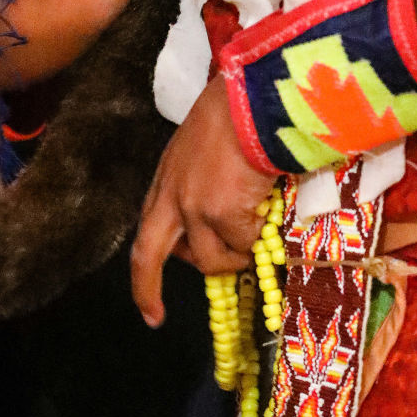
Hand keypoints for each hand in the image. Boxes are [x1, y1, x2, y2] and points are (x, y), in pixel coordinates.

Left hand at [130, 74, 277, 327]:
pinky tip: (271, 213)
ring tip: (259, 236)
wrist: (253, 99)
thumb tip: (229, 223)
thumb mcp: (206, 149)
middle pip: (147, 255)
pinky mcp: (220, 214)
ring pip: (210, 260)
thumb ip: (204, 184)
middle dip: (146, 290)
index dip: (146, 263)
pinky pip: (245, 245)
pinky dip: (261, 239)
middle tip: (154, 317)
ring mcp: (194, 208)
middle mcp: (172, 196)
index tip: (147, 296)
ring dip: (235, 257)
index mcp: (167, 179)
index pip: (149, 229)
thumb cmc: (238, 110)